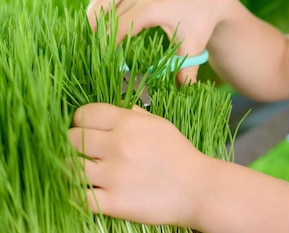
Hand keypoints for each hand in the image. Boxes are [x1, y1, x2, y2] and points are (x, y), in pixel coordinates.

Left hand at [68, 103, 210, 227]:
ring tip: (82, 172)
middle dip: (72, 145)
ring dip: (71, 169)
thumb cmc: (179, 154)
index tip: (85, 129)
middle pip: (70, 139)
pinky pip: (77, 197)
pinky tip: (84, 190)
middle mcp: (118, 146)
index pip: (84, 114)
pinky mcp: (113, 202)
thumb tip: (117, 109)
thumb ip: (135, 115)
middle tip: (83, 152)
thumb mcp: (160, 125)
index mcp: (129, 123)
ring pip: (68, 167)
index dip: (80, 121)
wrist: (197, 188)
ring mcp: (114, 175)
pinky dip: (75, 194)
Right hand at [87, 0, 230, 83]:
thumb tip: (182, 91)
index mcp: (152, 7)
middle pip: (103, 12)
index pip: (116, 27)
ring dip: (95, 16)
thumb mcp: (193, 47)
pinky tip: (102, 16)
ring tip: (97, 37)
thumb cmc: (201, 23)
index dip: (106, 45)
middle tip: (99, 53)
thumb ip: (186, 70)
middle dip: (97, 34)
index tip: (103, 62)